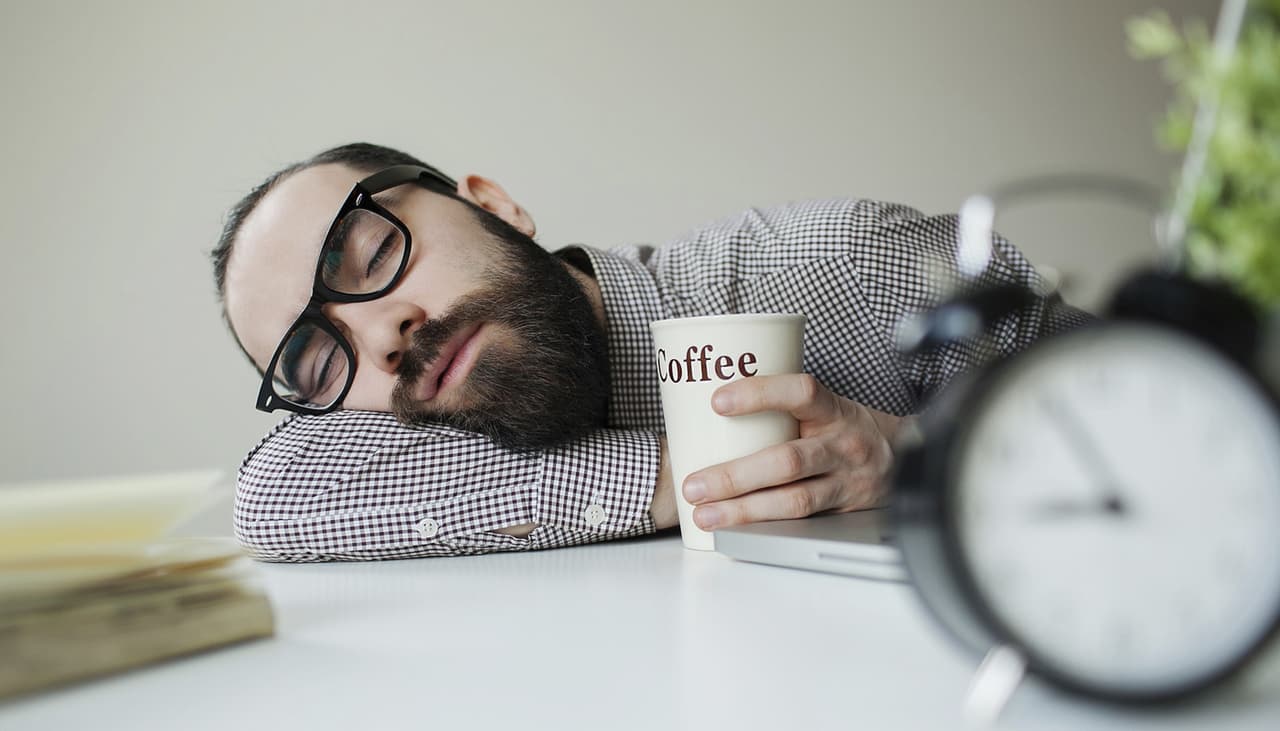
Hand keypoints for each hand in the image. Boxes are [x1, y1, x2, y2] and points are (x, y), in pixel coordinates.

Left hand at [682, 374, 903, 530]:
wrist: (903, 457)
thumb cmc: (843, 428)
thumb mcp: (822, 407)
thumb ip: (779, 408)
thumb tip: (703, 407)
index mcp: (833, 410)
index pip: (801, 392)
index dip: (760, 394)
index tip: (717, 401)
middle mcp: (843, 445)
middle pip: (788, 461)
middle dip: (735, 476)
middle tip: (695, 484)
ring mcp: (845, 481)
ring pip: (793, 500)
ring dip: (743, 510)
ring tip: (706, 514)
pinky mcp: (842, 512)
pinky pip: (800, 522)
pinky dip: (764, 527)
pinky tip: (734, 529)